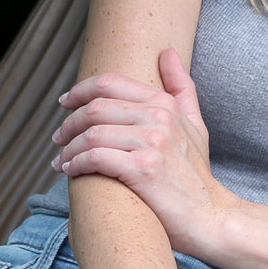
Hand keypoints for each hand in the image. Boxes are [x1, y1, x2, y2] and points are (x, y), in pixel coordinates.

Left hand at [52, 48, 234, 254]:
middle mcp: (159, 118)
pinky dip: (76, 163)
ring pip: (92, 134)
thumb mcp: (195, 124)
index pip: (110, 83)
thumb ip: (181, 87)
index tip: (65, 103)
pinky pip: (95, 158)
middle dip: (69, 123)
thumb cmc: (196, 174)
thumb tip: (168, 51)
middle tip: (58, 137)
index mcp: (165, 104)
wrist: (209, 217)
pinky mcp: (142, 170)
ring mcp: (151, 143)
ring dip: (69, 147)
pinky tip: (71, 171)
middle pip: (95, 108)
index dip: (80, 90)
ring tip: (61, 160)